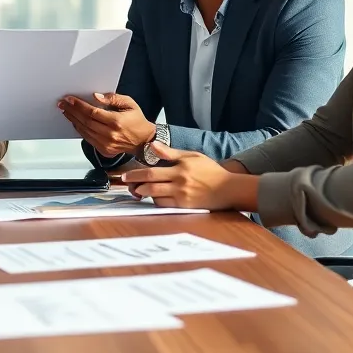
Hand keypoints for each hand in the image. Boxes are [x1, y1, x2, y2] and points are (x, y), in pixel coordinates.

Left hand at [58, 93, 154, 156]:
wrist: (144, 141)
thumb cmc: (137, 121)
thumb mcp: (129, 103)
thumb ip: (113, 98)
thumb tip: (96, 97)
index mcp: (116, 122)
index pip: (92, 112)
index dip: (79, 105)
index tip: (70, 99)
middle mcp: (110, 134)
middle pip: (85, 121)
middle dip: (72, 111)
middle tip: (63, 104)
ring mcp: (106, 144)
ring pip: (84, 131)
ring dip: (73, 120)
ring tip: (66, 111)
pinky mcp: (104, 150)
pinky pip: (87, 139)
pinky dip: (80, 130)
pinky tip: (75, 122)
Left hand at [120, 142, 248, 209]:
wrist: (228, 189)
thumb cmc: (210, 170)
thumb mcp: (191, 156)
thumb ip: (171, 153)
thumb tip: (153, 146)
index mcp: (180, 168)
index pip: (152, 172)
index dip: (136, 175)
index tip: (125, 176)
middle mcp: (179, 183)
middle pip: (150, 185)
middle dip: (135, 185)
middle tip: (125, 185)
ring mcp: (182, 196)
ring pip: (156, 197)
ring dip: (144, 194)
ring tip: (138, 191)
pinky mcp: (185, 206)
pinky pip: (165, 205)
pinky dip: (156, 201)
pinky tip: (153, 197)